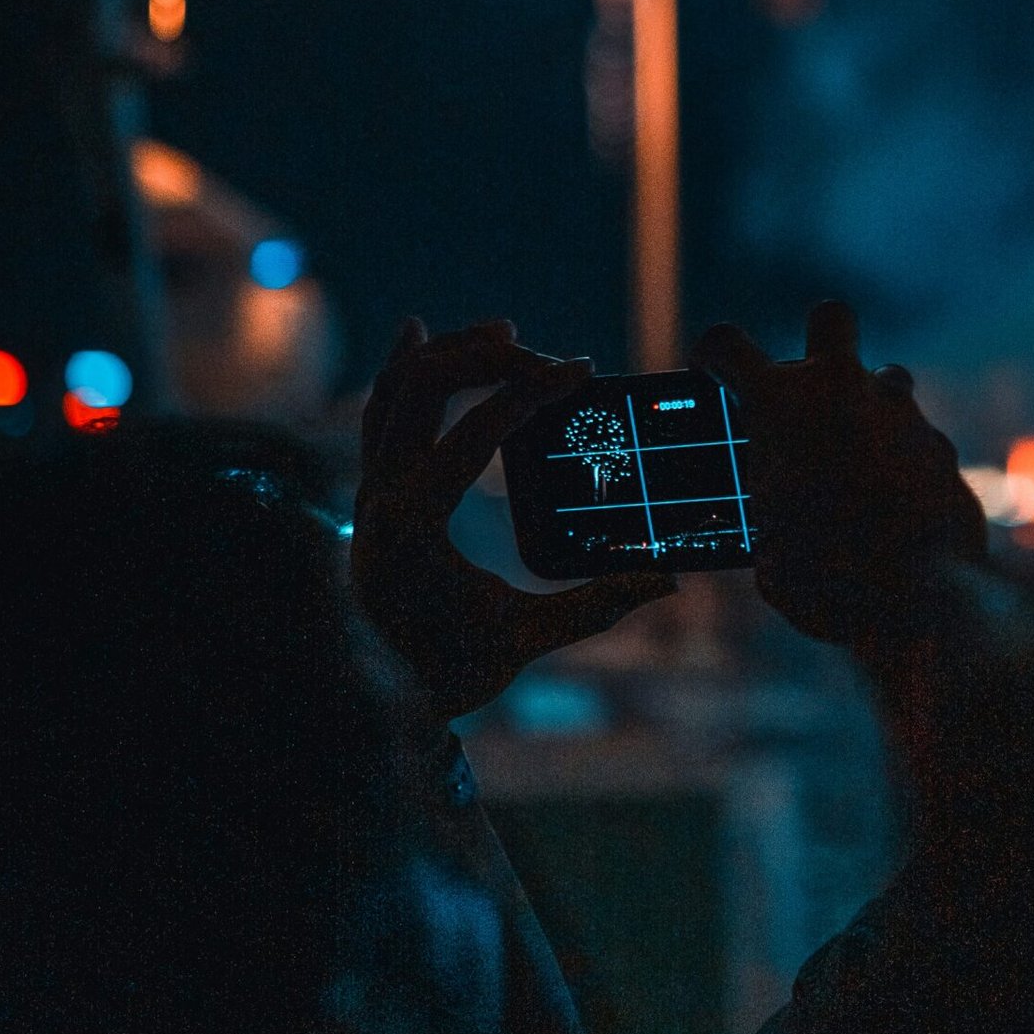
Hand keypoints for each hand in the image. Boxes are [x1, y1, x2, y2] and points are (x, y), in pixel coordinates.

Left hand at [353, 318, 674, 722]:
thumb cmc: (447, 673)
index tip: (580, 368)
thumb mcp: (522, 641)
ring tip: (506, 333)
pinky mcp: (368, 486)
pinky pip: (378, 409)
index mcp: (413, 526)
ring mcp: (366, 486)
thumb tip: (667, 579)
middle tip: (551, 360)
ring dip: (450, 352)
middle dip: (492, 358)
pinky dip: (402, 368)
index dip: (530, 391)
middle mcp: (379, 494)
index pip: (472, 433)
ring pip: (396, 388)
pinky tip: (421, 333)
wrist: (369, 700)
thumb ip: (594, 607)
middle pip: (427, 386)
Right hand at [695, 301, 985, 654]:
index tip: (713, 376)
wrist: (922, 603)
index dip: (713, 354)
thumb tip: (777, 527)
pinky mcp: (942, 446)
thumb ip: (771, 517)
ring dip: (872, 409)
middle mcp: (841, 392)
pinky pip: (919, 441)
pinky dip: (907, 465)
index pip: (724, 342)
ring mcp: (899, 413)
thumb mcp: (772, 554)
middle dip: (822, 340)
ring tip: (862, 462)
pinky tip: (902, 508)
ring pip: (887, 379)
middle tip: (813, 386)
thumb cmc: (828, 584)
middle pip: (830, 317)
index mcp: (778, 407)